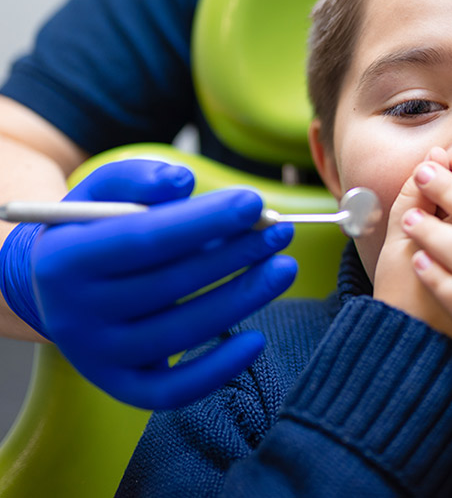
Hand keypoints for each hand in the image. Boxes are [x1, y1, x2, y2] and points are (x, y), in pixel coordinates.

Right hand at [30, 159, 295, 409]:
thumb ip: (139, 178)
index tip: (253, 202)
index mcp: (64, 260)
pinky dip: (217, 370)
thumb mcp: (101, 193)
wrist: (51, 288)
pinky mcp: (120, 385)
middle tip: (282, 231)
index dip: (203, 221)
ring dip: (242, 299)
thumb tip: (183, 181)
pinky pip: (171, 390)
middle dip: (235, 254)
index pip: (143, 240)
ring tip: (283, 267)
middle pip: (170, 285)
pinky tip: (256, 339)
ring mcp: (96, 355)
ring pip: (180, 334)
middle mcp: (75, 314)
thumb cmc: (93, 230)